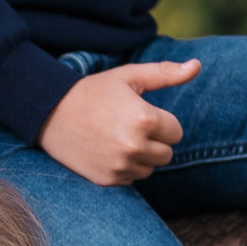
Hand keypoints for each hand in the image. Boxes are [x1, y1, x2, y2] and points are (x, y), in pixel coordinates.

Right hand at [38, 58, 201, 185]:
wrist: (49, 112)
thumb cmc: (94, 91)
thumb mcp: (129, 76)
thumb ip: (166, 73)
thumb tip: (197, 66)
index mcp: (145, 119)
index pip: (176, 133)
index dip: (162, 122)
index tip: (141, 113)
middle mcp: (134, 146)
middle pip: (166, 154)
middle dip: (154, 141)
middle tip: (129, 127)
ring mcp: (120, 166)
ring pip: (149, 169)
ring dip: (141, 157)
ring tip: (117, 138)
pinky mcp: (107, 179)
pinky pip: (131, 179)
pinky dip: (124, 168)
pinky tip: (106, 151)